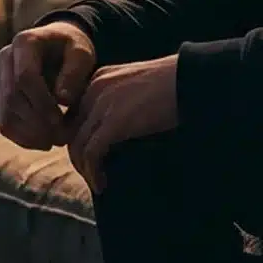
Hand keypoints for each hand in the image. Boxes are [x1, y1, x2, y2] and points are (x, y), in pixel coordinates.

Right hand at [0, 22, 95, 150]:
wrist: (60, 46)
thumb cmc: (74, 49)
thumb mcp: (82, 54)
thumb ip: (74, 73)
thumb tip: (62, 99)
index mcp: (24, 42)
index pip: (25, 77)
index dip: (41, 102)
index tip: (60, 120)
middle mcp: (5, 58)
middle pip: (12, 98)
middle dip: (37, 123)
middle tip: (62, 138)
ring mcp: (0, 77)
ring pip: (5, 115)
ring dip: (30, 135)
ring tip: (56, 142)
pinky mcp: (1, 95)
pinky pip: (5, 122)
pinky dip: (22, 138)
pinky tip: (44, 143)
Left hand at [68, 54, 178, 192]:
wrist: (191, 80)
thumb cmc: (174, 84)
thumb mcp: (137, 86)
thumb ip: (120, 101)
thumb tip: (114, 133)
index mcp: (99, 78)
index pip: (74, 112)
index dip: (77, 137)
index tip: (89, 157)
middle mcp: (94, 88)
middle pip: (71, 129)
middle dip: (78, 155)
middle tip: (92, 173)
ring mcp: (102, 104)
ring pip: (77, 144)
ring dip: (84, 168)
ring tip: (97, 182)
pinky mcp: (114, 122)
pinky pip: (92, 153)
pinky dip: (93, 172)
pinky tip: (102, 184)